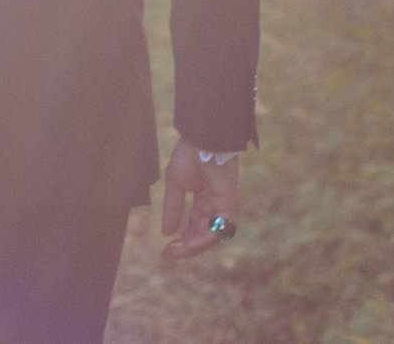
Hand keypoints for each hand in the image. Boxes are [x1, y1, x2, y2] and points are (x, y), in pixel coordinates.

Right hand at [159, 138, 240, 261]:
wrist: (201, 140)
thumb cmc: (188, 156)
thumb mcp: (174, 184)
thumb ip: (172, 208)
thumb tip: (166, 232)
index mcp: (201, 200)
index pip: (193, 226)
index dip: (180, 239)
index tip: (165, 250)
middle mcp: (213, 206)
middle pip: (201, 234)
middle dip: (185, 246)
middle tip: (168, 253)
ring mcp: (221, 206)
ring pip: (210, 235)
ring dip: (193, 246)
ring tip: (177, 250)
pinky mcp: (227, 203)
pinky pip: (218, 227)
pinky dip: (204, 237)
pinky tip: (190, 242)